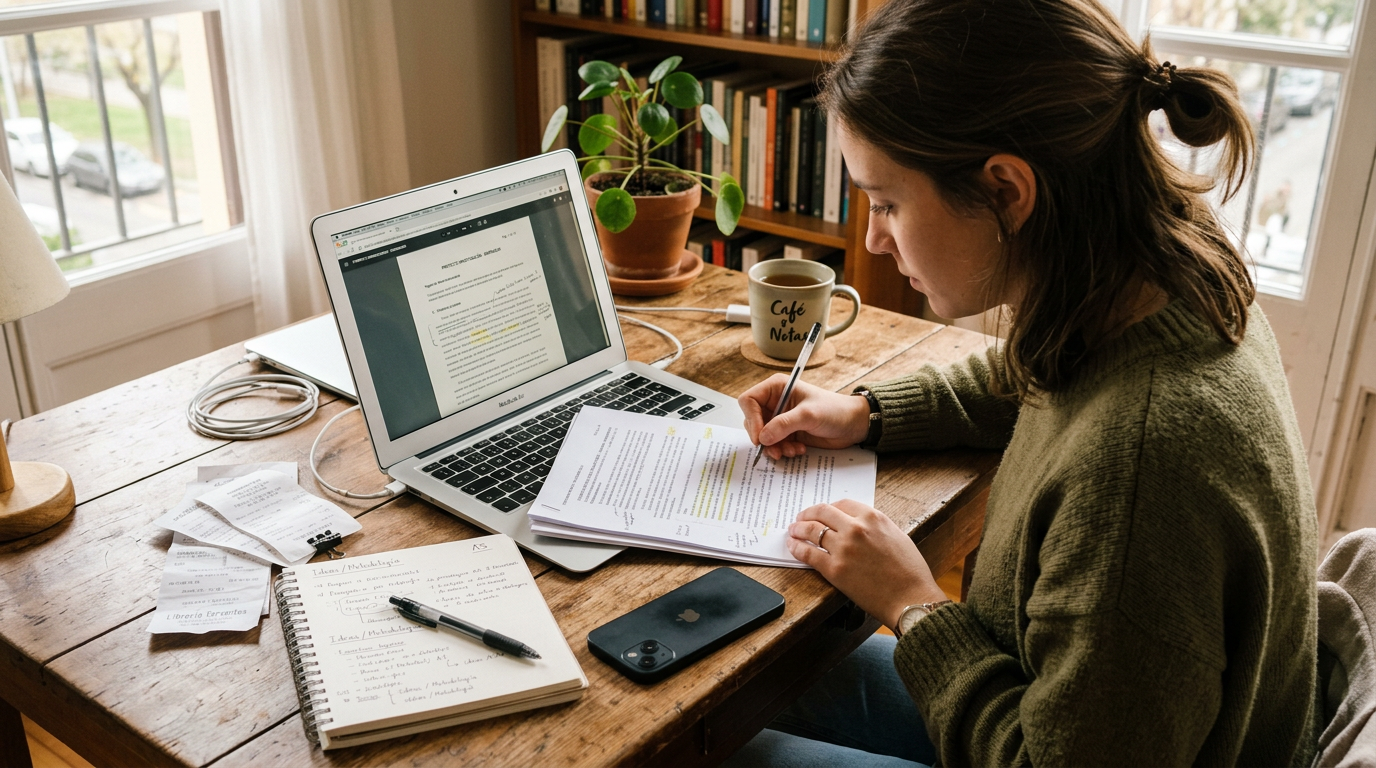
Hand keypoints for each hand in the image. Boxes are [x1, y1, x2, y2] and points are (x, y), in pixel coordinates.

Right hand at [739, 376, 869, 460]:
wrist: (853, 425)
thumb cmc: (834, 410)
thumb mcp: (809, 415)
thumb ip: (784, 424)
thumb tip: (762, 437)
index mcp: (776, 388)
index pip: (749, 400)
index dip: (751, 419)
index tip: (760, 437)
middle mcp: (775, 402)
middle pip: (752, 421)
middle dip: (764, 438)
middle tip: (775, 449)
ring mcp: (780, 418)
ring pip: (762, 436)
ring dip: (774, 447)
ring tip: (791, 450)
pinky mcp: (786, 432)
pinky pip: (774, 444)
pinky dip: (782, 450)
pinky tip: (798, 450)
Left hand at [786, 499, 947, 630]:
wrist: (911, 599)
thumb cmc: (910, 572)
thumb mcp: (897, 537)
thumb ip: (876, 527)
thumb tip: (859, 526)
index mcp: (873, 517)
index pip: (842, 504)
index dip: (828, 507)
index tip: (822, 512)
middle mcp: (856, 528)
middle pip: (822, 512)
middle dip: (808, 513)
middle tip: (801, 518)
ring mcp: (843, 548)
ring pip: (811, 530)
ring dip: (798, 528)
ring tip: (793, 530)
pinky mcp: (834, 569)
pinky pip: (808, 553)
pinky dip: (796, 547)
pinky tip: (792, 546)